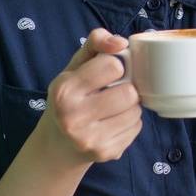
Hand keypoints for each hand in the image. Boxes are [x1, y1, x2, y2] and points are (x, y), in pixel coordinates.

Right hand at [39, 28, 142, 166]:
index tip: (106, 73)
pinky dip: (130, 122)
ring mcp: (91, 139)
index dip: (115, 66)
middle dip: (126, 88)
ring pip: (136, 111)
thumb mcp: (74, 67)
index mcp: (65, 90)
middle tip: (114, 91)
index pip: (113, 66)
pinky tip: (113, 122)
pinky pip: (137, 128)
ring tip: (113, 107)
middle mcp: (74, 117)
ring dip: (130, 106)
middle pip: (129, 93)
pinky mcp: (107, 152)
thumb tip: (120, 42)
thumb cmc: (71, 98)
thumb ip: (95, 43)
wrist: (58, 145)